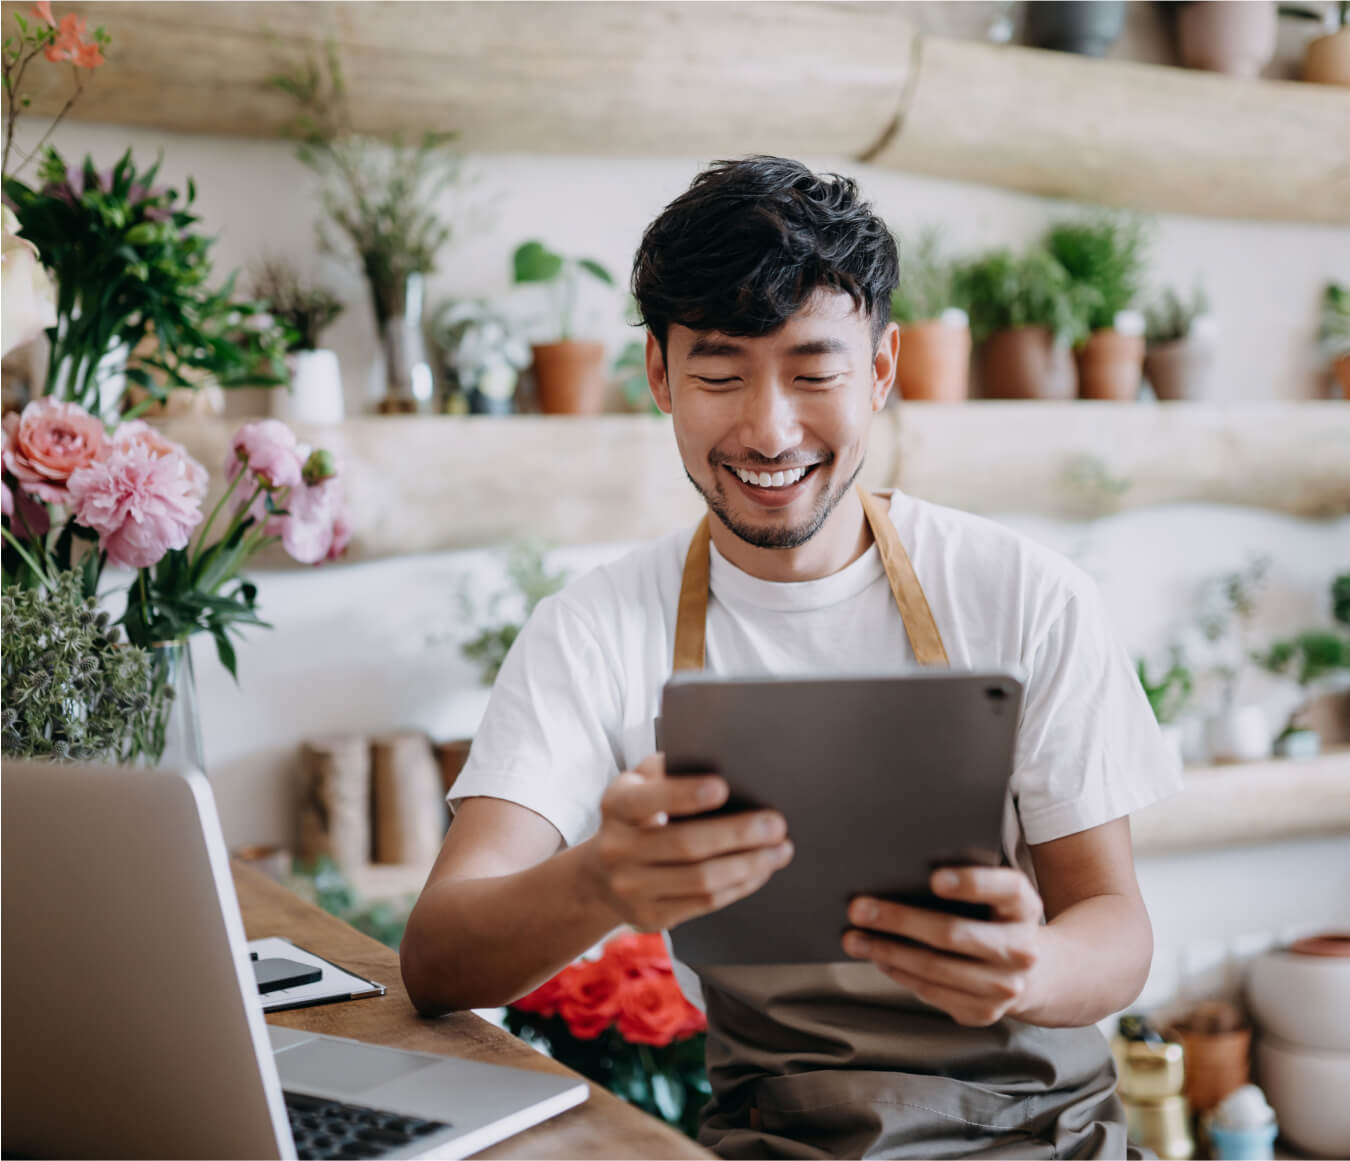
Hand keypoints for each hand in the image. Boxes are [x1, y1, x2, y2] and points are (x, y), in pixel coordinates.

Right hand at [580, 753, 794, 932]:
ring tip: (780, 850)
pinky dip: (739, 886)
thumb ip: (669, 769)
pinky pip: (704, 903)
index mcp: (616, 805)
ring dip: (748, 864)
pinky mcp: (651, 917)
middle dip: (737, 834)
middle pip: (685, 844)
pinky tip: (761, 871)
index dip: (685, 794)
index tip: (724, 787)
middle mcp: (617, 849)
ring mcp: (631, 888)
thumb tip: (723, 759)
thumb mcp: (640, 784)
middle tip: (776, 824)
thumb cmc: (637, 816)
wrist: (602, 875)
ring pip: (700, 880)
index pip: (649, 799)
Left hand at [842, 866, 1045, 1026]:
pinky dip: (900, 973)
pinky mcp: (984, 1012)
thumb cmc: (994, 918)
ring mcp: (1005, 986)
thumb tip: (895, 876)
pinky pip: (932, 992)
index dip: (971, 883)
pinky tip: (879, 958)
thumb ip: (962, 882)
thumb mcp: (993, 894)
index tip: (934, 879)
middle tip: (857, 909)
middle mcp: (1021, 949)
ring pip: (935, 968)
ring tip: (854, 938)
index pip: (1004, 888)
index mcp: (1023, 906)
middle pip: (953, 933)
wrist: (1032, 972)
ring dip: (887, 951)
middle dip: (899, 920)